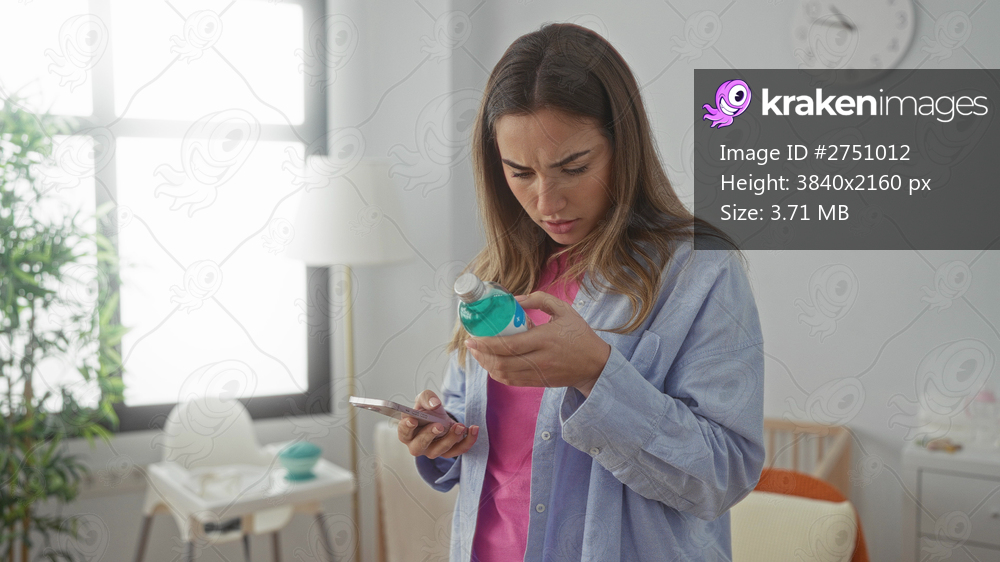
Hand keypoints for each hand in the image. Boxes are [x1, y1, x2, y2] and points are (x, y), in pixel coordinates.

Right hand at [397, 390, 478, 458]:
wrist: (439, 417)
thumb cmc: (427, 409)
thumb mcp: (425, 399)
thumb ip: (426, 398)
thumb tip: (434, 404)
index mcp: (407, 432)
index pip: (403, 432)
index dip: (406, 427)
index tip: (412, 419)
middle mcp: (417, 445)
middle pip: (419, 446)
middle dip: (429, 436)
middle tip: (439, 426)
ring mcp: (433, 450)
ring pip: (440, 450)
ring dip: (451, 438)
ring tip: (460, 426)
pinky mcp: (449, 452)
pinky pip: (458, 450)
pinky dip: (468, 441)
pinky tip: (473, 429)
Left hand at [465, 291, 611, 396]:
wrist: (596, 364)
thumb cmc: (580, 335)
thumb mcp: (564, 310)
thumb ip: (540, 299)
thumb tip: (514, 300)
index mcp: (545, 339)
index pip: (509, 345)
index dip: (487, 343)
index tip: (473, 337)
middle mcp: (540, 359)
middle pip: (502, 362)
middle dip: (481, 354)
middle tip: (471, 344)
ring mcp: (539, 373)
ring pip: (504, 374)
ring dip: (487, 365)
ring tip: (478, 353)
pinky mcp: (539, 382)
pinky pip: (512, 381)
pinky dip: (498, 374)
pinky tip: (491, 364)